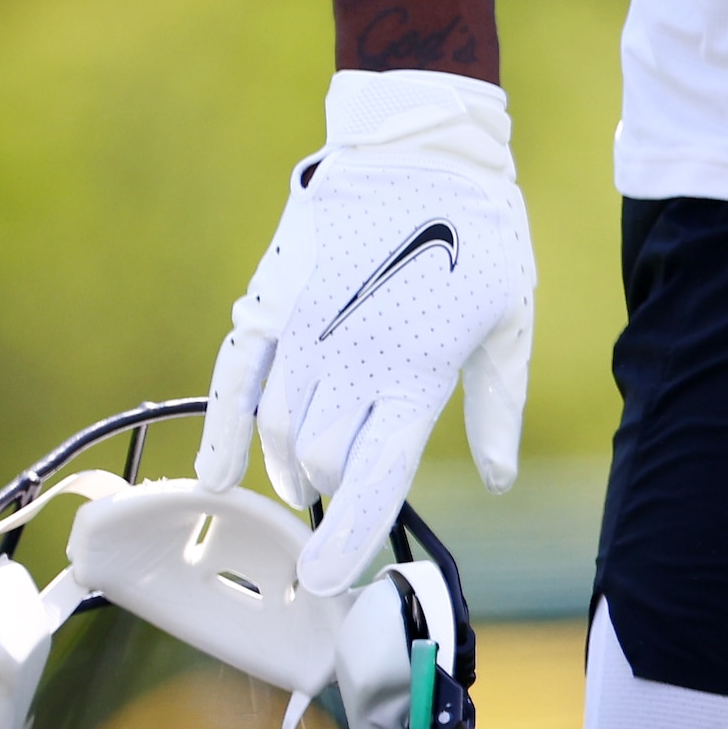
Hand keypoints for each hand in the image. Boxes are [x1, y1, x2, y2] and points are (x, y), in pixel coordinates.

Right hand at [194, 69, 536, 589]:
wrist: (418, 145)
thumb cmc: (478, 230)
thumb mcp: (510, 316)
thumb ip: (498, 404)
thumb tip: (497, 479)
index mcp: (415, 373)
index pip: (374, 483)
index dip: (348, 541)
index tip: (328, 582)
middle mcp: (350, 362)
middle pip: (325, 465)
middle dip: (338, 491)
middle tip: (351, 492)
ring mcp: (302, 333)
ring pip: (281, 432)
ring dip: (295, 464)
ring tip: (311, 476)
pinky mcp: (269, 303)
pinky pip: (231, 380)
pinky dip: (219, 431)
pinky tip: (217, 474)